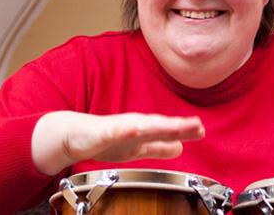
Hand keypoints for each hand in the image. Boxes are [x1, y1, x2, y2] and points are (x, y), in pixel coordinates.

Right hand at [32, 111, 203, 174]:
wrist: (71, 136)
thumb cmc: (105, 141)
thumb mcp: (138, 147)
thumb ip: (159, 147)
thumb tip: (181, 147)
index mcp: (144, 131)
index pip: (168, 130)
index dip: (184, 130)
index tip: (201, 129)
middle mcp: (134, 126)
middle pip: (159, 126)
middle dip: (177, 126)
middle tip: (197, 125)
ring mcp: (118, 128)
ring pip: (140, 126)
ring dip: (157, 125)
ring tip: (174, 126)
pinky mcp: (101, 132)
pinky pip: (113, 131)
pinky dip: (124, 130)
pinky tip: (134, 128)